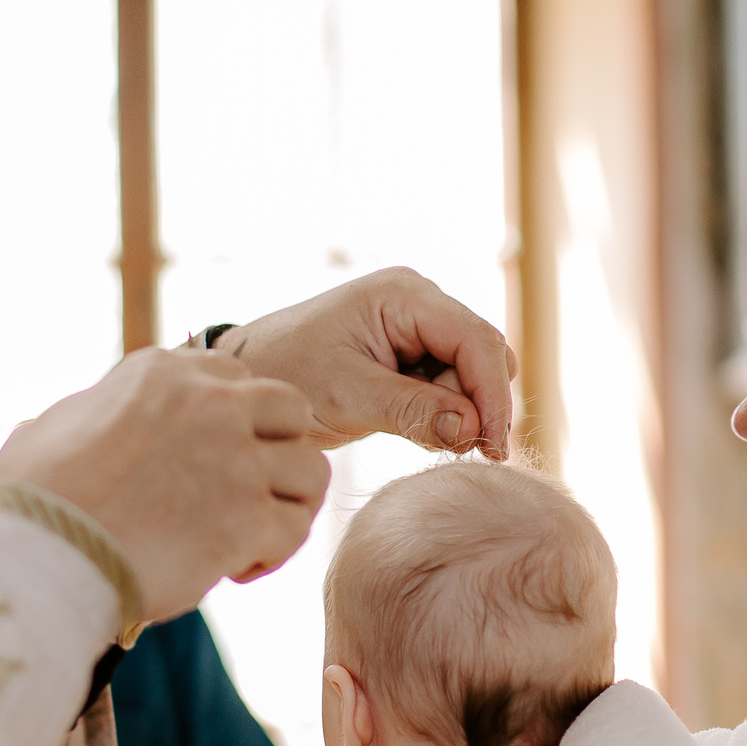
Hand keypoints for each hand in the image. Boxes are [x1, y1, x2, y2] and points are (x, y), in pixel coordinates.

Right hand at [0, 348, 329, 619]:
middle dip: (278, 452)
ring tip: (245, 539)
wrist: (32, 555)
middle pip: (291, 411)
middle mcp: (209, 402)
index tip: (210, 462)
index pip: (235, 378)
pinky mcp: (249, 517)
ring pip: (310, 471)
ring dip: (284, 507)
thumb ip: (90, 415)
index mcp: (163, 372)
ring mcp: (235, 457)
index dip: (233, 424)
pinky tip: (232, 571)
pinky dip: (272, 555)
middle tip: (249, 496)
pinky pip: (295, 530)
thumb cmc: (31, 501)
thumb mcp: (53, 429)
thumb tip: (74, 424)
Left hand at [220, 267, 517, 458]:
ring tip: (421, 435)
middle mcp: (419, 301)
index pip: (476, 340)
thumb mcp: (348, 396)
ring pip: (472, 373)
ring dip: (460, 411)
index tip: (492, 447)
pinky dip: (445, 413)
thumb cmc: (288, 372)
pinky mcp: (413, 353)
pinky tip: (419, 430)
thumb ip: (413, 411)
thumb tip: (471, 431)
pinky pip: (451, 385)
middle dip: (478, 405)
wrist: (253, 373)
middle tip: (458, 449)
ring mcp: (418, 326)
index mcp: (403, 295)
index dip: (493, 396)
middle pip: (483, 354)